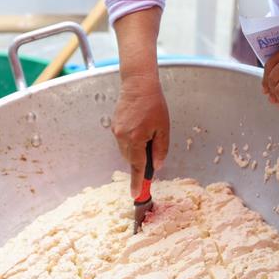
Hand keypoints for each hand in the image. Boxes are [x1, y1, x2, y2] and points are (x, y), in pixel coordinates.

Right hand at [111, 75, 169, 197]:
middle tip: (153, 146)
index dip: (136, 182)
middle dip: (141, 159)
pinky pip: (123, 141)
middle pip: (131, 159)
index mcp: (135, 138)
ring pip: (126, 151)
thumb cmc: (153, 104)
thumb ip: (160, 150)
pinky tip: (140, 127)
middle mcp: (122, 137)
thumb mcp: (163, 128)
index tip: (136, 194)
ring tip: (148, 130)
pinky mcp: (114, 126)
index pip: (136, 166)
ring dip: (136, 149)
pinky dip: (131, 141)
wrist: (138, 84)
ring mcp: (116, 131)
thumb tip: (156, 166)